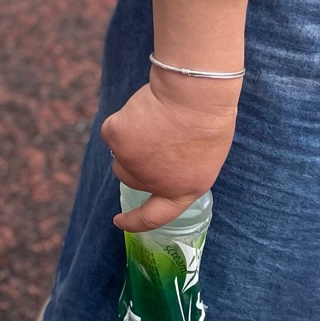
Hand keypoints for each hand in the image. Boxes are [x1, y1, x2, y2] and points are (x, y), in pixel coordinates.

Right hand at [102, 72, 238, 232]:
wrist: (194, 98)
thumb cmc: (207, 122)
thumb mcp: (203, 159)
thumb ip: (178, 171)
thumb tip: (155, 163)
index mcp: (181, 191)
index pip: (153, 216)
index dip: (134, 222)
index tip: (118, 222)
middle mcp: (152, 183)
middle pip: (128, 176)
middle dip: (133, 160)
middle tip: (152, 138)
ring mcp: (131, 162)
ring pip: (118, 153)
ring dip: (128, 141)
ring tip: (152, 122)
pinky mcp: (115, 138)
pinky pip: (112, 131)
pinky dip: (122, 121)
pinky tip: (142, 111)